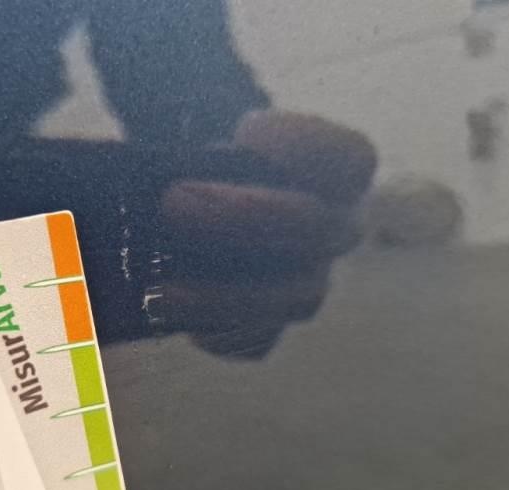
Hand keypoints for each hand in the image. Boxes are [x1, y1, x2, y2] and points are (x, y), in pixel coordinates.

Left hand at [161, 110, 376, 356]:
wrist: (204, 209)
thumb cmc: (217, 166)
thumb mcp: (218, 141)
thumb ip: (209, 153)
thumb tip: (161, 175)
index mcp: (337, 175)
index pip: (350, 160)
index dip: (304, 146)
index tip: (245, 130)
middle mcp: (335, 232)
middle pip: (312, 228)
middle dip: (237, 216)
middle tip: (170, 203)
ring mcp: (309, 283)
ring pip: (292, 298)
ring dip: (222, 294)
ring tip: (158, 289)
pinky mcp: (273, 325)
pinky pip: (257, 341)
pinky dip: (216, 332)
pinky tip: (170, 317)